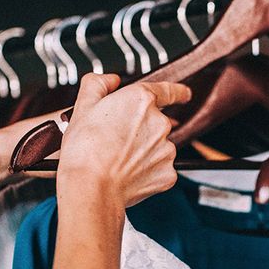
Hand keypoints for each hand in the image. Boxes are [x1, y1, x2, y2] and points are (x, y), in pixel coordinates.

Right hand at [57, 74, 190, 208]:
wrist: (90, 188)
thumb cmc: (84, 150)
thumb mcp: (83, 106)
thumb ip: (98, 84)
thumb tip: (110, 80)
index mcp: (141, 100)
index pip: (168, 90)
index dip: (177, 91)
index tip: (184, 94)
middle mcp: (159, 123)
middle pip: (156, 123)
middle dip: (140, 131)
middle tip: (116, 142)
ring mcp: (166, 149)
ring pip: (158, 147)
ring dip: (143, 151)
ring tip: (118, 160)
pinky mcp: (168, 173)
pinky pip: (159, 169)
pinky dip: (146, 171)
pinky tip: (128, 174)